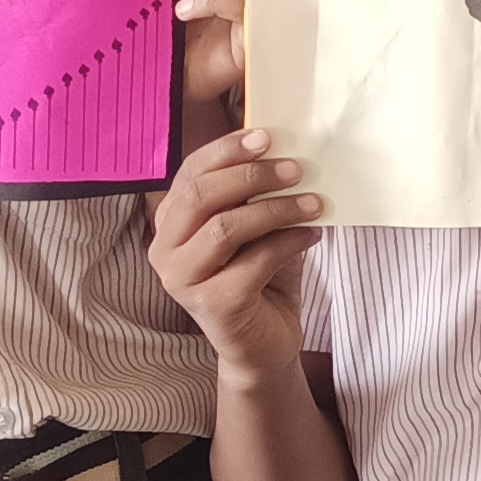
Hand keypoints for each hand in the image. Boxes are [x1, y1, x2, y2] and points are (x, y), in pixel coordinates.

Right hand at [148, 129, 322, 376]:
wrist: (262, 344)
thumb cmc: (258, 277)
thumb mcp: (253, 228)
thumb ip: (252, 195)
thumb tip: (282, 148)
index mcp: (170, 223)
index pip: (190, 173)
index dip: (227, 150)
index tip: (267, 136)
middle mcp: (165, 251)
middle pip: (201, 195)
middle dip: (252, 175)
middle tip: (296, 168)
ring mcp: (183, 281)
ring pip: (226, 227)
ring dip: (277, 208)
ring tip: (315, 203)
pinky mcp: (213, 305)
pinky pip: (255, 261)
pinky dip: (290, 242)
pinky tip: (313, 235)